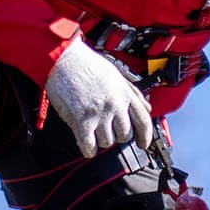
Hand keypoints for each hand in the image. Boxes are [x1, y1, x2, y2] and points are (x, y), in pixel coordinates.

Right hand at [44, 39, 154, 157]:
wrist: (62, 60)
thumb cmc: (86, 64)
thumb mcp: (116, 73)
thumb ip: (132, 91)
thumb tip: (146, 106)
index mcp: (125, 93)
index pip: (143, 121)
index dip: (145, 136)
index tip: (143, 144)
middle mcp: (115, 105)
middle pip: (125, 135)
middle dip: (118, 136)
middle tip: (108, 130)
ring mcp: (99, 114)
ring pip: (107, 142)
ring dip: (101, 141)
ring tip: (93, 130)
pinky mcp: (81, 121)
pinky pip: (89, 146)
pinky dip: (88, 149)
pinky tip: (86, 144)